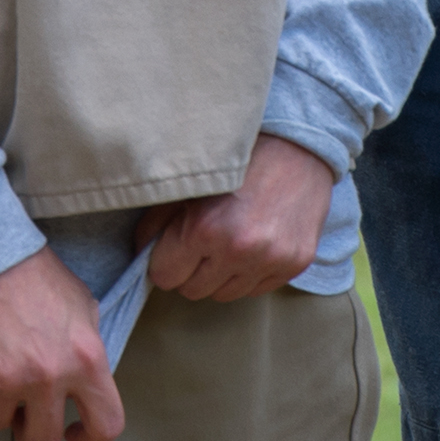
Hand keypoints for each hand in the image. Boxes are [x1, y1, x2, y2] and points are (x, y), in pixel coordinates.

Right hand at [0, 249, 122, 440]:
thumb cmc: (36, 273)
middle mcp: (48, 375)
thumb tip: (86, 385)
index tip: (75, 434)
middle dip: (33, 427)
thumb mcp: (83, 306)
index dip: (91, 439)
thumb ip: (89, 350)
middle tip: (25, 407)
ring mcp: (4, 378)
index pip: (106, 425)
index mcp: (86, 359)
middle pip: (43, 440)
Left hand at [139, 135, 334, 304]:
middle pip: (192, 291)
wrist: (299, 145)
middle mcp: (239, 251)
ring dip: (219, 274)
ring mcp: (271, 261)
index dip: (164, 261)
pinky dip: (247, 273)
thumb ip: (156, 222)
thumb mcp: (188, 184)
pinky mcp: (294, 265)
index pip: (164, 277)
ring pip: (223, 294)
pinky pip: (254, 290)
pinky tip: (252, 243)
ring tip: (228, 239)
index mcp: (205, 228)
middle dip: (189, 269)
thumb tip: (140, 252)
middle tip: (199, 241)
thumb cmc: (238, 159)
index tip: (171, 246)